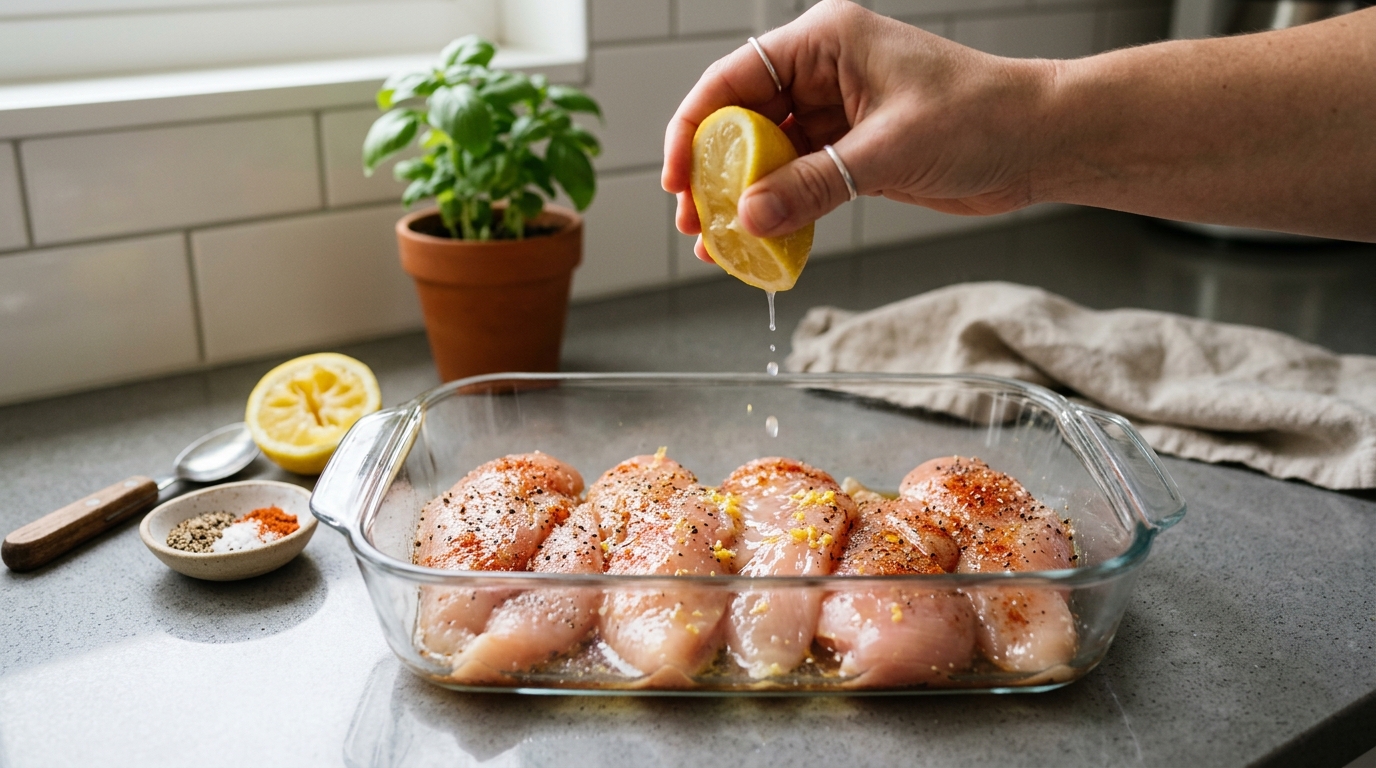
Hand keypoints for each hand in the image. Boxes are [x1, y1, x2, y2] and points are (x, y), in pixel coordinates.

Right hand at [661, 0, 1053, 261]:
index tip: (676, 176)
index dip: (694, 127)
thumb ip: (815, 184)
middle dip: (712, 173)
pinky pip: (797, 182)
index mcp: (825, 42)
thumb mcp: (890, 151)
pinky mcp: (851, 153)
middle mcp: (822, 73)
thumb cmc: (984, 115)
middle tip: (695, 221)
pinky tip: (759, 241)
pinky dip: (778, 211)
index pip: (734, 79)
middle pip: (741, 121)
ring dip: (742, 200)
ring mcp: (836, 115)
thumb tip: (750, 218)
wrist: (1041, 141)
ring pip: (766, 158)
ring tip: (718, 243)